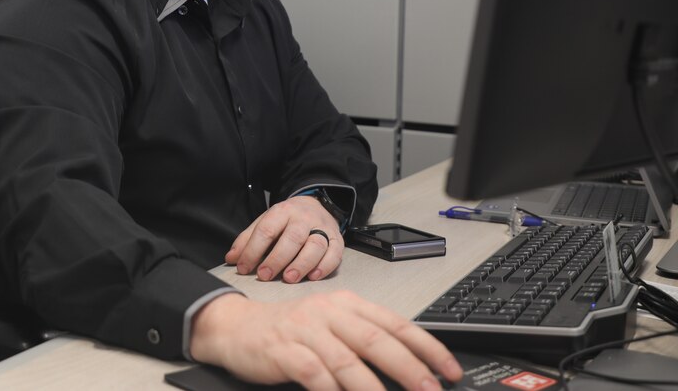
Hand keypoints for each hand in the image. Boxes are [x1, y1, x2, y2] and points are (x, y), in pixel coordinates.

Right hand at [190, 291, 462, 390]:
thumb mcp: (331, 326)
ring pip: (348, 359)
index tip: (450, 370)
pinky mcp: (284, 351)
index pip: (395, 323)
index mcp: (346, 304)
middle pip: (376, 340)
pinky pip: (313, 372)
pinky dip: (332, 390)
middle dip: (410, 369)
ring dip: (374, 387)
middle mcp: (328, 312)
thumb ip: (365, 340)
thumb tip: (411, 367)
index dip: (427, 347)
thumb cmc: (290, 332)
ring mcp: (305, 330)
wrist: (237, 327)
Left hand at [225, 195, 341, 282]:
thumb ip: (247, 239)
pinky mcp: (337, 239)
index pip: (266, 230)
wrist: (316, 206)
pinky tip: (313, 277)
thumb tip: (231, 259)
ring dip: (302, 263)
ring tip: (289, 278)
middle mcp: (303, 218)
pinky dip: (324, 266)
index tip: (244, 268)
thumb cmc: (286, 220)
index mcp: (282, 211)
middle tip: (265, 276)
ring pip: (315, 245)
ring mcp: (322, 228)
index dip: (253, 250)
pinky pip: (335, 253)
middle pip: (292, 238)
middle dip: (277, 258)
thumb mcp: (265, 222)